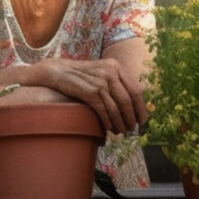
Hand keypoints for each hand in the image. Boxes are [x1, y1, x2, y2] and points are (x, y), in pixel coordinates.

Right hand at [32, 57, 147, 134]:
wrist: (56, 71)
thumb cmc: (80, 76)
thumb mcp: (100, 73)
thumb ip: (115, 84)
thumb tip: (131, 105)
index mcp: (115, 66)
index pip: (136, 89)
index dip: (141, 107)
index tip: (142, 120)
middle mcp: (110, 72)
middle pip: (128, 100)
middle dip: (131, 118)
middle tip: (131, 129)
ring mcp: (100, 81)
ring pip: (117, 108)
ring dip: (120, 123)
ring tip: (120, 131)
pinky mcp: (90, 92)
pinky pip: (105, 111)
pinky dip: (109, 122)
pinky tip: (109, 128)